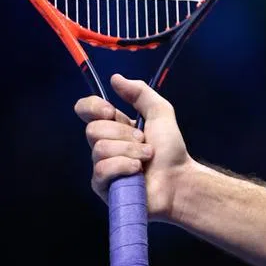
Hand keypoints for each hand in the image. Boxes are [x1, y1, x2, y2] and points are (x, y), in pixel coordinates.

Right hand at [78, 73, 192, 221]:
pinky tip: (137, 171)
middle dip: (123, 134)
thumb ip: (140, 93)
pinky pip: (102, 169)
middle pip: (93, 129)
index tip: (111, 111)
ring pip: (100, 148)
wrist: (179, 180)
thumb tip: (115, 78)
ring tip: (146, 158)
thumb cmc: (171, 150)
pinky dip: (124, 166)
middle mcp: (104, 145)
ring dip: (129, 151)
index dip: (93, 107)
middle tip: (144, 142)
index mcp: (114, 127)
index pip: (86, 110)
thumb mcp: (160, 113)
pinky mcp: (103, 187)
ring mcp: (102, 167)